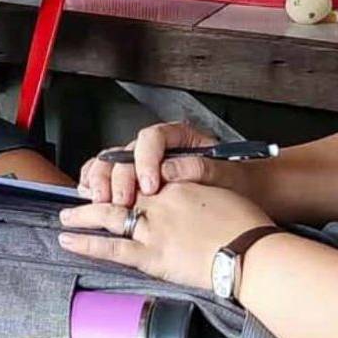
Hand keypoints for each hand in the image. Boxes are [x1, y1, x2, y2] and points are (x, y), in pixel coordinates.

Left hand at [58, 182, 275, 291]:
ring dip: (82, 215)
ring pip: (107, 216)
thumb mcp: (219, 193)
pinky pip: (111, 248)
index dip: (123, 180)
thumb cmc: (246, 226)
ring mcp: (152, 229)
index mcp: (175, 186)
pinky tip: (69, 241)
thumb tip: (175, 181)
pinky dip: (87, 243)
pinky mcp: (151, 256)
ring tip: (65, 218)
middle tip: (79, 196)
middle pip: (118, 192)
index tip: (113, 183)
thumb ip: (194, 185)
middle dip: (96, 194)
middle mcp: (158, 203)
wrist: (252, 254)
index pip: (140, 177)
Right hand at [77, 121, 263, 206]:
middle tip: (121, 200)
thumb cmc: (240, 183)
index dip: (146, 160)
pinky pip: (106, 175)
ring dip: (101, 180)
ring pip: (111, 162)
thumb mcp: (229, 175)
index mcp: (181, 137)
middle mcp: (158, 148)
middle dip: (118, 176)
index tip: (150, 185)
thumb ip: (201, 168)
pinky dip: (95, 183)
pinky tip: (90, 194)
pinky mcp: (134, 181)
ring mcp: (143, 163)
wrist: (246, 196)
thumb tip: (171, 169)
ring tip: (100, 200)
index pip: (153, 137)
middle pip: (126, 151)